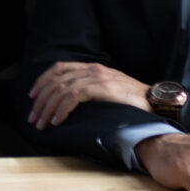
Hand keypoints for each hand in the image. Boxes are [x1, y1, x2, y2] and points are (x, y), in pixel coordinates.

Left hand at [26, 61, 151, 129]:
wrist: (156, 101)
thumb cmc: (134, 101)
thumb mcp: (108, 90)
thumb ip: (91, 90)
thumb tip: (70, 105)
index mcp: (92, 68)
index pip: (58, 68)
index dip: (42, 81)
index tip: (33, 97)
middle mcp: (92, 69)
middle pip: (55, 80)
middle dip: (40, 100)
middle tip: (33, 117)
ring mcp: (97, 77)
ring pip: (60, 89)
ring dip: (47, 108)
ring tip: (42, 123)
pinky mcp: (101, 87)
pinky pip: (72, 96)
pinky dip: (61, 109)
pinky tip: (57, 121)